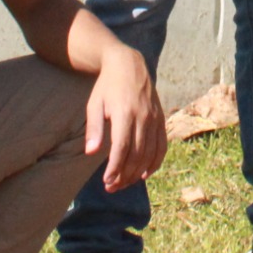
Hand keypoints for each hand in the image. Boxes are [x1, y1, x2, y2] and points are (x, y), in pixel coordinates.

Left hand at [86, 45, 164, 192]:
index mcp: (124, 113)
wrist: (129, 64)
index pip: (122, 148)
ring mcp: (155, 118)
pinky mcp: (161, 119)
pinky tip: (145, 174)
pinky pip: (162, 146)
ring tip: (124, 183)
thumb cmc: (107, 86)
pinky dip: (155, 163)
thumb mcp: (94, 104)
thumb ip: (94, 128)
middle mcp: (143, 117)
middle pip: (136, 155)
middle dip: (124, 175)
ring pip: (150, 153)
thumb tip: (91, 153)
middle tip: (112, 187)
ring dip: (137, 172)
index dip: (115, 168)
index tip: (106, 182)